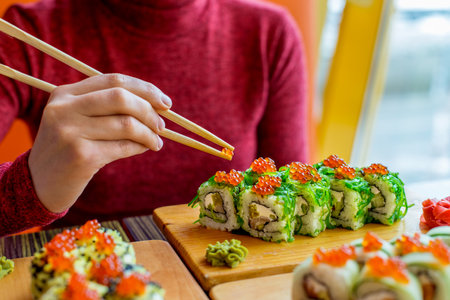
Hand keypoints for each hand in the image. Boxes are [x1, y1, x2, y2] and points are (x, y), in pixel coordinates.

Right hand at [28, 74, 171, 212]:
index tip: (166, 102)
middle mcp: (64, 108)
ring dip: (149, 134)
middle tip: (162, 125)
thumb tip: (156, 105)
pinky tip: (144, 149)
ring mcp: (70, 131)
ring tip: (156, 142)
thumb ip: (108, 107)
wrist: (38, 184)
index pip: (114, 80)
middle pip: (121, 97)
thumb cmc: (68, 149)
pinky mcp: (80, 156)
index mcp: (65, 93)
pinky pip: (123, 146)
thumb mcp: (78, 120)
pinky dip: (140, 147)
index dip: (145, 89)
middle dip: (149, 111)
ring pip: (126, 124)